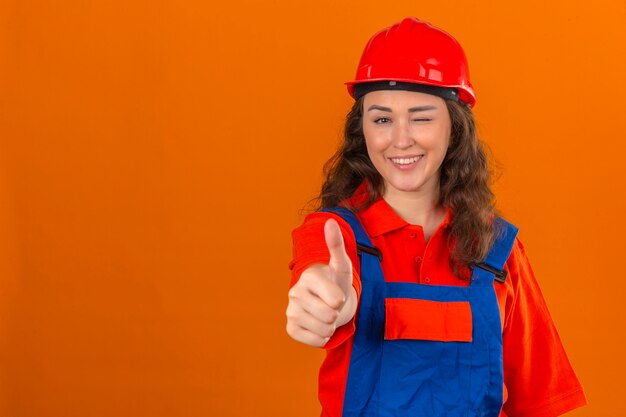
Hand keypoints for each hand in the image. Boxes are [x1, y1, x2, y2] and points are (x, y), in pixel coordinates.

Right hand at [286, 218, 356, 346]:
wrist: (326, 300)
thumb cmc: (336, 281)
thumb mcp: (342, 266)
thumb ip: (337, 245)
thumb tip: (331, 221)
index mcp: (308, 277)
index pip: (335, 299)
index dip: (341, 299)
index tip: (336, 293)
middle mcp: (295, 293)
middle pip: (330, 317)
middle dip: (337, 313)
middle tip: (331, 304)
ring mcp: (291, 311)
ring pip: (324, 330)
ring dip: (331, 325)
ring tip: (326, 313)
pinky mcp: (291, 328)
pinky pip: (316, 340)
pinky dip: (323, 336)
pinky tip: (318, 324)